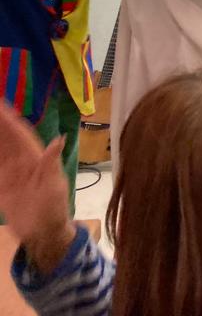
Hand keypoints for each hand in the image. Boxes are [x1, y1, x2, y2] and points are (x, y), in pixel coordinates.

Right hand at [0, 103, 75, 268]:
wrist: (44, 233)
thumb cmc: (54, 208)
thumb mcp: (55, 185)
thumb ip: (51, 162)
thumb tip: (59, 139)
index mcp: (36, 158)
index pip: (21, 135)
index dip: (10, 120)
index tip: (0, 105)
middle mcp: (22, 162)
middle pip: (6, 140)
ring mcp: (11, 174)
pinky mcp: (2, 187)